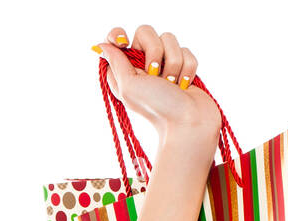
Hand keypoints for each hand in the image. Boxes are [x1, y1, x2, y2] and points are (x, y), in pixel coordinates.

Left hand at [92, 26, 219, 142]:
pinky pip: (186, 51)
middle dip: (154, 50)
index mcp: (125, 68)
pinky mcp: (183, 66)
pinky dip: (187, 69)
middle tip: (154, 73)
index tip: (124, 43)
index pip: (117, 38)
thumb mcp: (128, 86)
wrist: (188, 121)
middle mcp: (142, 63)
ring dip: (173, 63)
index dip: (118, 35)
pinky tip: (183, 85)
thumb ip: (116, 63)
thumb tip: (100, 46)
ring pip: (170, 39)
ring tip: (171, 84)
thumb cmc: (156, 107)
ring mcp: (164, 64)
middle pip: (146, 32)